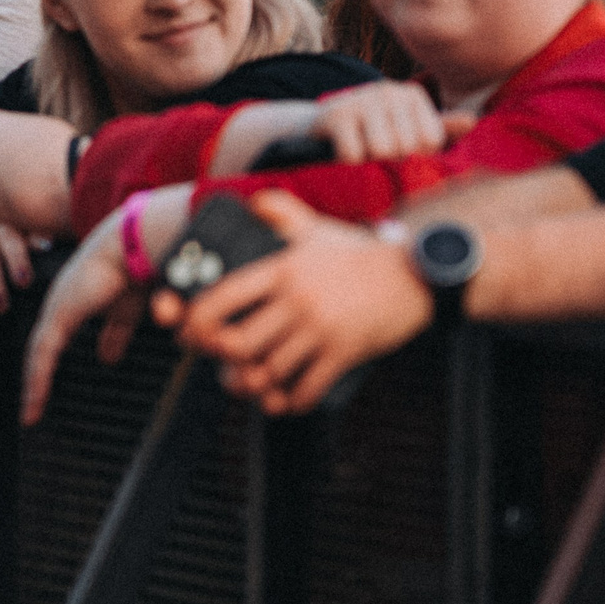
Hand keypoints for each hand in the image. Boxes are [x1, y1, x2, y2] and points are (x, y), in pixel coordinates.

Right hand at [0, 198, 49, 322]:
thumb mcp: (14, 215)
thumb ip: (32, 231)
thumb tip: (48, 246)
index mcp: (18, 214)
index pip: (30, 223)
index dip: (38, 235)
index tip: (46, 246)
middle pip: (8, 238)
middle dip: (16, 260)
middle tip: (23, 283)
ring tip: (0, 303)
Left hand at [21, 210, 146, 423]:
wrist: (135, 245)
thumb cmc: (133, 268)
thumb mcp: (123, 312)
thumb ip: (114, 334)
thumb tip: (108, 358)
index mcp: (72, 302)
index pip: (53, 340)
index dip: (48, 365)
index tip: (46, 388)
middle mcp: (58, 305)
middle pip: (40, 350)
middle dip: (35, 380)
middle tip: (32, 408)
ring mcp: (56, 310)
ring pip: (37, 356)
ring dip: (34, 386)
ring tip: (31, 414)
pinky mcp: (59, 316)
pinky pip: (42, 355)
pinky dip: (38, 379)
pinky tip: (35, 400)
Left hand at [157, 191, 429, 414]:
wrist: (415, 274)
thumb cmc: (359, 253)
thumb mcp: (316, 228)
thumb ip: (281, 212)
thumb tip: (252, 202)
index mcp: (281, 270)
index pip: (224, 296)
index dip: (196, 320)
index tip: (189, 330)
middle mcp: (296, 300)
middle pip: (239, 342)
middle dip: (223, 359)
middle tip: (224, 363)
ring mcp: (321, 328)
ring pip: (270, 370)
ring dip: (254, 386)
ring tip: (252, 385)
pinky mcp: (345, 352)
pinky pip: (308, 388)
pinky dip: (291, 401)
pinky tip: (286, 399)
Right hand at [313, 81, 467, 162]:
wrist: (320, 126)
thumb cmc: (371, 130)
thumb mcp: (407, 127)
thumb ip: (440, 127)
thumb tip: (472, 121)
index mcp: (412, 94)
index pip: (430, 141)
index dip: (414, 152)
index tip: (397, 141)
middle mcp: (388, 91)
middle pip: (405, 147)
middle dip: (388, 155)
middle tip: (374, 142)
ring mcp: (361, 100)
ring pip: (381, 151)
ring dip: (367, 156)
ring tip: (360, 143)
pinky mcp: (336, 115)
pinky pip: (353, 154)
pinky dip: (347, 159)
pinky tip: (342, 145)